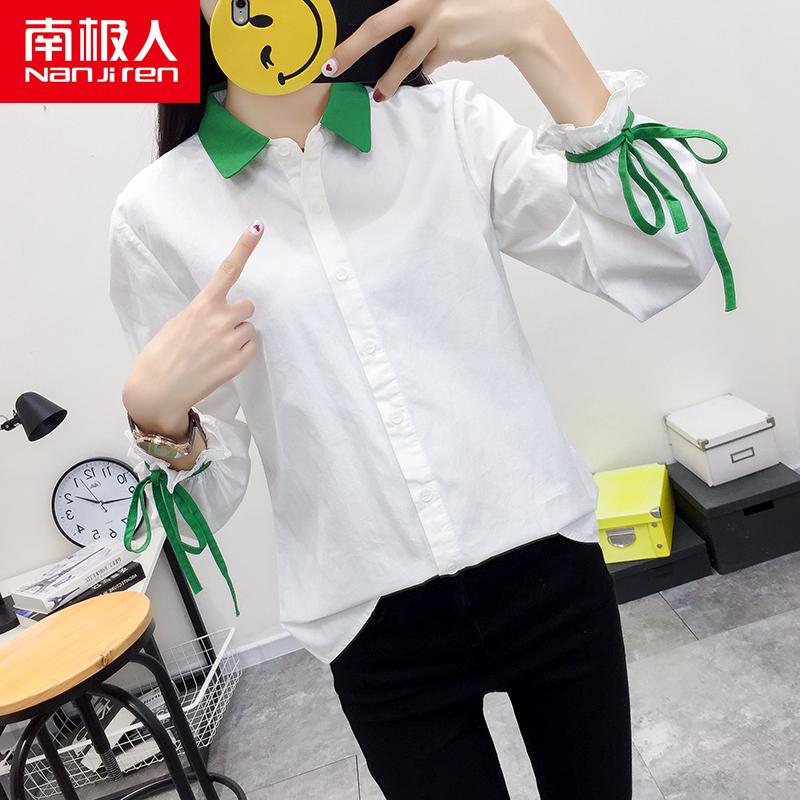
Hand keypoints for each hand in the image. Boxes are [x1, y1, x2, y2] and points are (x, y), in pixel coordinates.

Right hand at [123, 221, 264, 436]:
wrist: (158, 390)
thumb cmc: (162, 354)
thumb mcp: (178, 323)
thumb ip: (203, 313)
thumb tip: (221, 313)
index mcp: (201, 306)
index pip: (228, 270)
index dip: (244, 247)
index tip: (258, 228)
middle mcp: (219, 320)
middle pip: (247, 305)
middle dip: (238, 313)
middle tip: (219, 328)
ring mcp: (230, 343)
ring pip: (249, 328)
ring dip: (238, 334)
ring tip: (215, 348)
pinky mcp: (237, 363)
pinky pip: (250, 348)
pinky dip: (240, 352)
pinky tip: (221, 360)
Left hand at [323, 0, 553, 99]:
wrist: (517, 19)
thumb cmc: (480, 8)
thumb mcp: (445, 6)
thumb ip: (421, 22)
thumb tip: (402, 45)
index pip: (383, 12)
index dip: (358, 32)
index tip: (336, 47)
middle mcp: (425, 1)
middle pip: (379, 27)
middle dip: (352, 49)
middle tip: (332, 67)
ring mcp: (436, 22)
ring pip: (404, 58)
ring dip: (389, 79)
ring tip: (379, 94)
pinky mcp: (449, 46)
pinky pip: (429, 64)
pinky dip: (429, 66)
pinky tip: (441, 58)